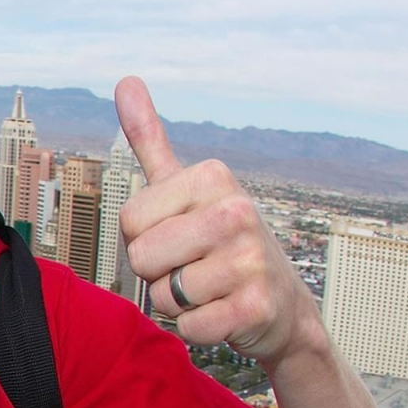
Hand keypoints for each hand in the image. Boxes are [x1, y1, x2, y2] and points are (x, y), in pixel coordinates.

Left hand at [115, 76, 319, 364]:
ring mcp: (250, 260)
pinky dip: (198, 328)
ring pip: (161, 296)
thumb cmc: (219, 239)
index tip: (178, 233)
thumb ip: (151, 138)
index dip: (144, 236)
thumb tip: (125, 80)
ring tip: (209, 287)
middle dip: (157, 271)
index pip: (129, 221)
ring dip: (177, 301)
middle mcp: (236, 211)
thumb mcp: (188, 186)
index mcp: (212, 176)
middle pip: (140, 258)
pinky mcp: (255, 307)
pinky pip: (188, 327)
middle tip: (193, 264)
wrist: (281, 304)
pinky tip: (224, 312)